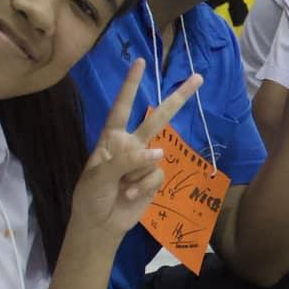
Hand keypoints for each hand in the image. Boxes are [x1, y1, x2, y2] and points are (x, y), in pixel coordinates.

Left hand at [71, 58, 204, 239]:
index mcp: (112, 138)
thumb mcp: (99, 176)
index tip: (140, 62)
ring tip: (123, 188)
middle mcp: (131, 145)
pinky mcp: (154, 180)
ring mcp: (144, 162)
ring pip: (158, 154)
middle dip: (177, 98)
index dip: (131, 85)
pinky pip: (158, 175)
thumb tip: (159, 153)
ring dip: (140, 174)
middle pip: (157, 118)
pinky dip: (144, 186)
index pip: (122, 106)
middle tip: (198, 78)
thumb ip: (127, 161)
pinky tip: (131, 195)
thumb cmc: (91, 196)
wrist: (100, 225)